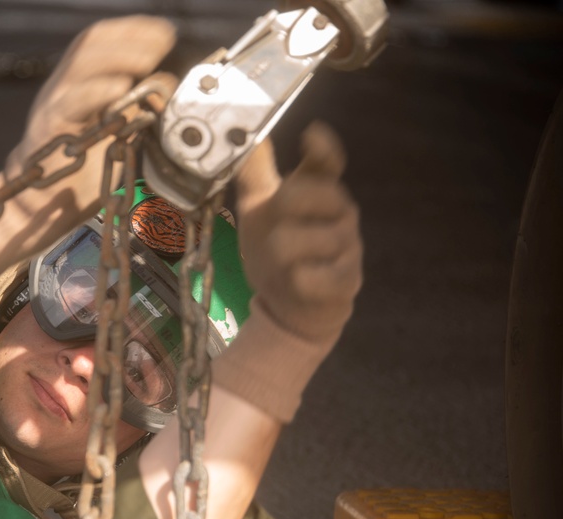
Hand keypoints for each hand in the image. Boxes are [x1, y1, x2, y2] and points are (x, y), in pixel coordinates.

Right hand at [0, 16, 176, 261]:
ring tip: (147, 59)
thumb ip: (131, 110)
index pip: (99, 42)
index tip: (164, 32)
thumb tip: (167, 89)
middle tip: (162, 42)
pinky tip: (119, 88)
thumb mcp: (111, 133)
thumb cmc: (76, 173)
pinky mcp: (50, 129)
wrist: (35, 206)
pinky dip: (97, 91)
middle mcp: (63, 89)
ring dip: (119, 57)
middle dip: (130, 38)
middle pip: (90, 45)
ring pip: (81, 66)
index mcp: (77, 85)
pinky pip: (72, 103)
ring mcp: (54, 106)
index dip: (131, 31)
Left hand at [235, 122, 362, 342]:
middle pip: (307, 193)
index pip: (327, 162)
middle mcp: (340, 212)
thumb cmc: (277, 249)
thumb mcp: (259, 209)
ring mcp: (348, 246)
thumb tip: (249, 134)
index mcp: (319, 190)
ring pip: (299, 239)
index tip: (310, 134)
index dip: (322, 147)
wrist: (290, 304)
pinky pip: (312, 276)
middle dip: (280, 208)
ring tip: (283, 262)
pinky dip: (297, 280)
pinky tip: (298, 281)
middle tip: (274, 225)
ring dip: (278, 253)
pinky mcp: (347, 280)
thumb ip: (255, 173)